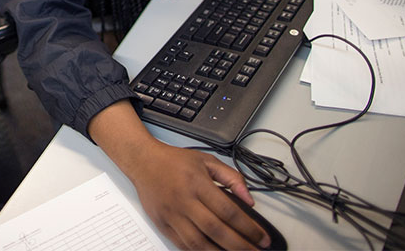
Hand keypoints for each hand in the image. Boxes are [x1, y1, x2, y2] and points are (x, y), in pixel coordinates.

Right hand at [129, 139, 269, 249]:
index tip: (261, 238)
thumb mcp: (207, 161)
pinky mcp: (162, 223)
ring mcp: (172, 214)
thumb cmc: (174, 161)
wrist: (143, 161)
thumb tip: (249, 200)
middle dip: (239, 246)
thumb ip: (232, 178)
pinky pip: (183, 245)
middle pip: (216, 230)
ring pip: (198, 243)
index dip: (248, 228)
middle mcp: (184, 200)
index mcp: (197, 183)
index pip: (228, 211)